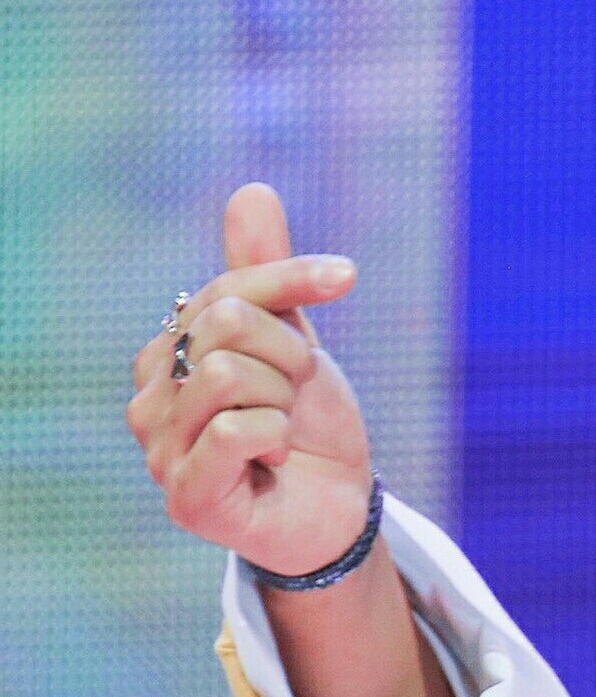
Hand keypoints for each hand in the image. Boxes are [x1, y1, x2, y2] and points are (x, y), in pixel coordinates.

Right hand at [127, 183, 375, 576]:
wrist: (338, 506)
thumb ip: (266, 274)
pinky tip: (274, 458)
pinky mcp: (186, 495)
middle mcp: (148, 399)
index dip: (291, 281)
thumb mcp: (294, 340)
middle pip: (226, 325)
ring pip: (230, 375)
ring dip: (283, 399)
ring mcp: (159, 450)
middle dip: (288, 356)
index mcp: (166, 356)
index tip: (346, 275)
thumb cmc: (309, 426)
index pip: (225, 290)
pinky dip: (277, 435)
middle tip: (296, 397)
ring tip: (283, 429)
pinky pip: (238, 429)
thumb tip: (251, 190)